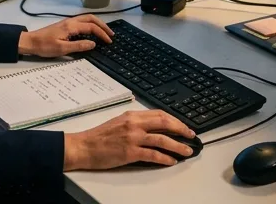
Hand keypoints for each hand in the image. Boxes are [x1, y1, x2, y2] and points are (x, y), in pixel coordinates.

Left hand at [17, 15, 112, 57]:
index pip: (91, 27)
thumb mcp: (62, 49)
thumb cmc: (45, 46)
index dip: (102, 34)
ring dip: (97, 24)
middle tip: (111, 34)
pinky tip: (91, 32)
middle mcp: (71, 21)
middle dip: (103, 25)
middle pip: (91, 19)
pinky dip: (90, 25)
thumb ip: (79, 46)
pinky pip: (82, 22)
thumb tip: (93, 44)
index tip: (109, 41)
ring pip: (86, 19)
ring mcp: (67, 22)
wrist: (30, 41)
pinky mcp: (65, 25)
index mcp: (71, 26)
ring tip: (104, 32)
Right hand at [63, 110, 195, 169]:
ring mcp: (133, 138)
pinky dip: (165, 158)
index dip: (175, 120)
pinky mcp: (130, 152)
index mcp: (132, 115)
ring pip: (162, 139)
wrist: (83, 146)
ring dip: (178, 146)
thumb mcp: (119, 122)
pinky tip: (171, 161)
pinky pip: (153, 154)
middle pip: (164, 123)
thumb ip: (136, 123)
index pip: (159, 114)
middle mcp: (134, 124)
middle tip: (191, 136)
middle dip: (181, 129)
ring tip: (187, 151)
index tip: (183, 126)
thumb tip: (154, 128)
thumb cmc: (99, 137)